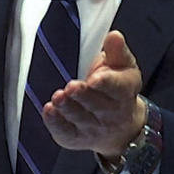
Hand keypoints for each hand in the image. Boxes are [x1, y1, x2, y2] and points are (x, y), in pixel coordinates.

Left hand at [42, 30, 146, 158]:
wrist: (120, 127)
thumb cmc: (118, 89)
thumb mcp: (123, 67)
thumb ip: (117, 51)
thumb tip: (114, 36)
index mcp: (124, 91)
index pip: (117, 87)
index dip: (106, 83)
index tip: (95, 79)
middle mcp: (110, 113)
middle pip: (97, 105)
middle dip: (83, 96)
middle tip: (72, 87)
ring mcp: (93, 128)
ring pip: (79, 119)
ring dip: (68, 108)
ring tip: (58, 97)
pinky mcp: (75, 137)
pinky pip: (65, 132)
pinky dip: (56, 123)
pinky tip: (49, 111)